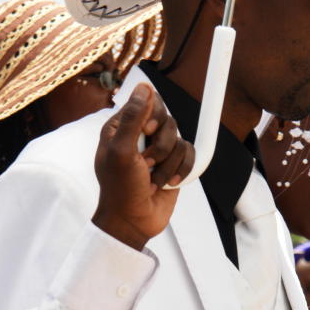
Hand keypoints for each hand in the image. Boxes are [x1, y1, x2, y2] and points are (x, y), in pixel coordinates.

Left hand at [92, 83, 193, 250]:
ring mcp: (158, 151)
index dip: (153, 117)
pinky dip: (180, 171)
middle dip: (161, 145)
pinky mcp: (173, 165)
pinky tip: (166, 183)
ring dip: (168, 164)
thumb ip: (133, 117)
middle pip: (168, 120)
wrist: (133, 221)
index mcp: (122, 127)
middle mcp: (140, 136)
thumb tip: (144, 88)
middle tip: (146, 162)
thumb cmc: (120, 189)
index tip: (145, 133)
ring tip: (152, 178)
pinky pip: (189, 155)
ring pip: (180, 140)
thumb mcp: (122, 151)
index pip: (148, 103)